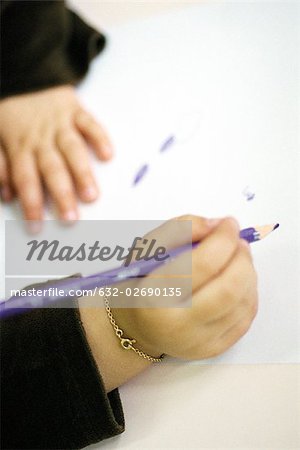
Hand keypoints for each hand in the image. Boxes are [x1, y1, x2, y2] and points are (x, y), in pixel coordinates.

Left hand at [0, 85, 112, 219]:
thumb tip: (7, 196)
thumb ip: (1, 167)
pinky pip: (89, 123)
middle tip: (71, 219)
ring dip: (82, 173)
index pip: (25, 180)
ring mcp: (60, 124)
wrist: (24, 75)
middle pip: (52, 170)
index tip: (37, 227)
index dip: (31, 205)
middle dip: (61, 196)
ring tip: (92, 196)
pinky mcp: (75, 111)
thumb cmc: (12, 114)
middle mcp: (41, 139)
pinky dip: (99, 137)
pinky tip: (107, 154)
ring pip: (72, 150)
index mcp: (20, 147)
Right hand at [112, 216, 257, 359]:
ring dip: (248, 273)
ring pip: (242, 303)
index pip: (202, 264)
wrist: (138, 327)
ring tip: (237, 259)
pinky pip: (245, 319)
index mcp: (155, 294)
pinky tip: (237, 281)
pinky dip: (248, 293)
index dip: (223, 240)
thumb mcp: (148, 248)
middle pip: (229, 288)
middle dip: (242, 258)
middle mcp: (178, 324)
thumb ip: (181, 228)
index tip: (229, 224)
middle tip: (238, 242)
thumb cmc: (141, 282)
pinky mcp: (212, 350)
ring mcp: (198, 341)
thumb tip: (217, 226)